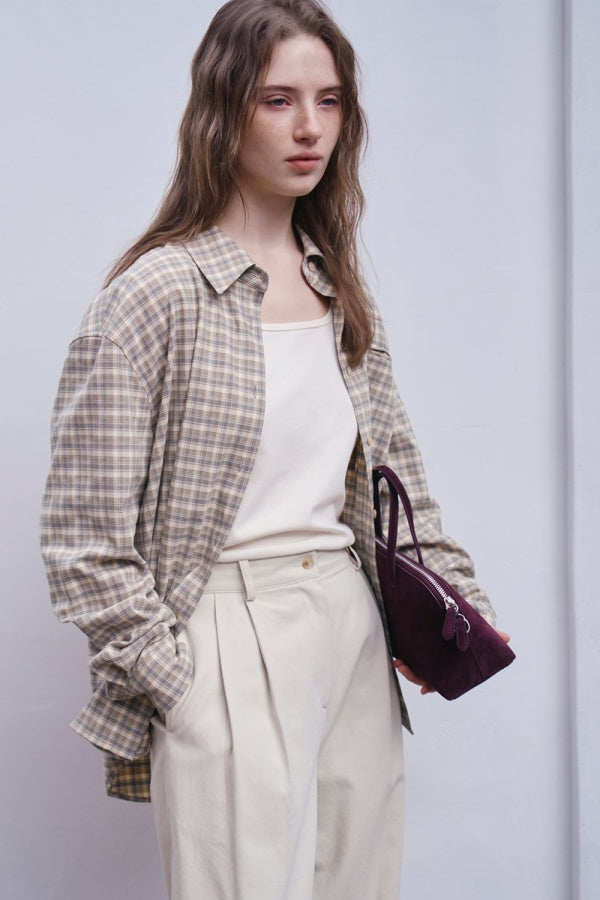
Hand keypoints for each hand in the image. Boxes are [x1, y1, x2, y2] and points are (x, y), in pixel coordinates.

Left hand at [394, 628, 510, 695]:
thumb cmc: (470, 624)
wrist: (456, 608)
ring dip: (406, 667)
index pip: (442, 681)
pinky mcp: (418, 644)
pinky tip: (396, 652)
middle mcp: (439, 662)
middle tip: (403, 667)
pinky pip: (409, 654)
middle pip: (425, 675)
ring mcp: (427, 655)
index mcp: (453, 665)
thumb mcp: (480, 629)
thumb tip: (506, 637)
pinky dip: (403, 655)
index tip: (424, 689)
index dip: (432, 685)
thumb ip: (491, 634)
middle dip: (414, 675)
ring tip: (398, 662)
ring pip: (415, 667)